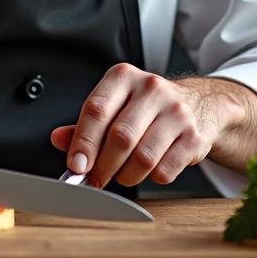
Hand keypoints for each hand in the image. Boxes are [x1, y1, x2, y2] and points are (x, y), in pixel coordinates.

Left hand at [50, 68, 256, 188]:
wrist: (199, 104)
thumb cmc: (147, 108)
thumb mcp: (115, 105)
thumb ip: (86, 124)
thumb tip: (58, 139)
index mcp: (125, 77)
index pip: (97, 109)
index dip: (83, 142)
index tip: (76, 167)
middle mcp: (152, 88)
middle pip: (120, 137)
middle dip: (103, 167)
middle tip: (96, 180)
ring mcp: (177, 111)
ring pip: (143, 157)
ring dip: (127, 176)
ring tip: (124, 173)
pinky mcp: (194, 135)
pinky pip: (165, 170)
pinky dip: (152, 178)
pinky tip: (152, 168)